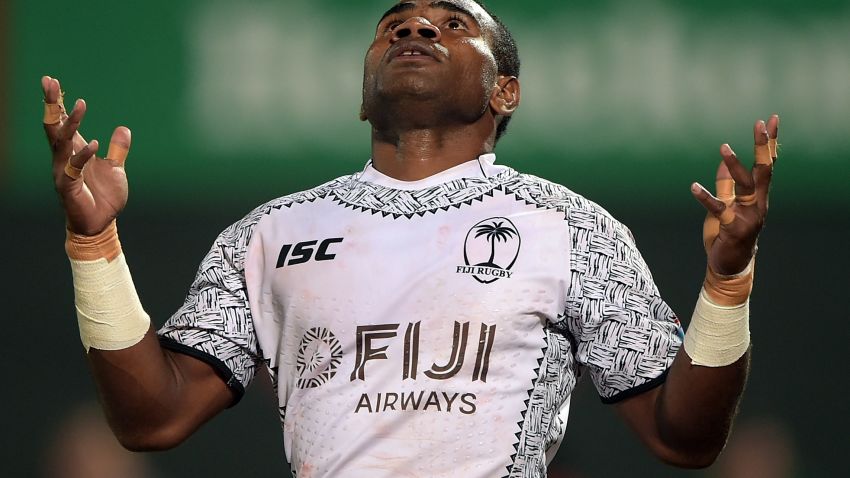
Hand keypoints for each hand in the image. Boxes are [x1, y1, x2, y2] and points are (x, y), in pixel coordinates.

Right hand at [43, 76, 131, 235]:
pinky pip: (73, 168)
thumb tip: (124, 129)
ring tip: (80, 104)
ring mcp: (64, 171)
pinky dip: (83, 156)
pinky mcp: (68, 187)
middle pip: (54, 126)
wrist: (101, 224)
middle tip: (49, 82)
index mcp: (75, 151)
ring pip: (61, 142)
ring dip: (71, 123)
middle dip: (53, 104)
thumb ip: (118, 150)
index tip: (52, 81)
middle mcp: (65, 158)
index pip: (62, 122)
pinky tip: (93, 144)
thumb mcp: (116, 169)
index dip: (58, 103)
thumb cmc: (104, 197)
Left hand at [691, 115, 779, 274]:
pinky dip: (706, 197)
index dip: (770, 142)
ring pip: (745, 186)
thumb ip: (726, 186)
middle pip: (764, 170)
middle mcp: (758, 203)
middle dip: (763, 146)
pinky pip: (718, 209)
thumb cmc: (728, 234)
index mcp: (758, 196)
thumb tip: (723, 165)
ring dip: (735, 165)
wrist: (729, 265)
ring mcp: (748, 215)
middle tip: (760, 124)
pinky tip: (693, 186)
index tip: (772, 119)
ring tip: (724, 147)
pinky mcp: (732, 227)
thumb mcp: (727, 206)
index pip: (767, 164)